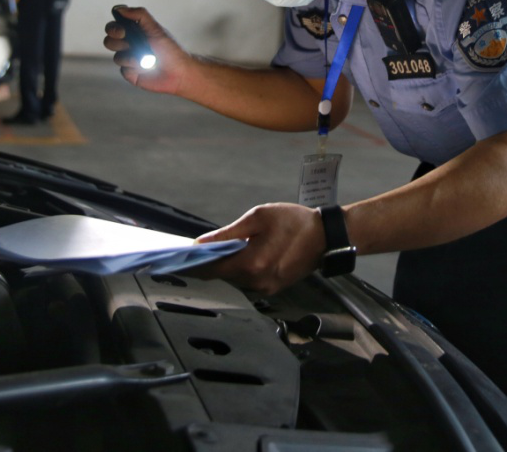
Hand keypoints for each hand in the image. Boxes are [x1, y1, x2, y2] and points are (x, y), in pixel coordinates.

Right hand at [102, 6, 189, 95]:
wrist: (179, 72)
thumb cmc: (170, 49)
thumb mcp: (156, 29)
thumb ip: (140, 15)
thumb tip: (120, 9)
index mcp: (135, 32)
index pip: (114, 26)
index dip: (113, 28)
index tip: (122, 32)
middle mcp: (130, 45)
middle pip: (109, 40)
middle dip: (117, 42)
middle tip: (129, 45)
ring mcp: (129, 59)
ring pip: (116, 57)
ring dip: (131, 57)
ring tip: (147, 59)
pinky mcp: (130, 73)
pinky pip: (123, 69)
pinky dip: (135, 68)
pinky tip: (147, 69)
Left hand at [192, 203, 324, 294]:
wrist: (326, 237)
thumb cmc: (295, 222)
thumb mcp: (258, 217)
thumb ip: (228, 233)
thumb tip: (202, 243)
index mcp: (251, 264)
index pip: (212, 269)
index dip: (193, 264)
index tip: (180, 258)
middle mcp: (256, 282)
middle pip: (222, 275)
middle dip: (209, 263)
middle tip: (197, 250)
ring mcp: (265, 288)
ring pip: (234, 278)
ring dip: (225, 265)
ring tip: (220, 250)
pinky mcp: (273, 288)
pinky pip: (248, 280)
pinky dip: (240, 269)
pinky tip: (240, 255)